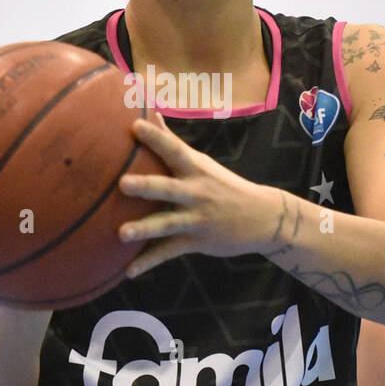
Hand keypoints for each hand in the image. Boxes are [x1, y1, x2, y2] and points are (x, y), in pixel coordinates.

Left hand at [116, 112, 278, 276]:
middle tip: (122, 184)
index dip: (156, 137)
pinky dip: (148, 262)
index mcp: (196, 169)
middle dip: (146, 186)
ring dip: (144, 229)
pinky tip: (128, 271)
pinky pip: (169, 252)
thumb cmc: (224, 186)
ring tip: (121, 234)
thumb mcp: (202, 163)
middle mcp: (196, 192)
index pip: (174, 149)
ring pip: (167, 223)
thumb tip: (150, 114)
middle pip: (167, 188)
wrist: (263, 217)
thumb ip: (173, 142)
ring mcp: (196, 218)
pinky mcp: (197, 241)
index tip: (135, 125)